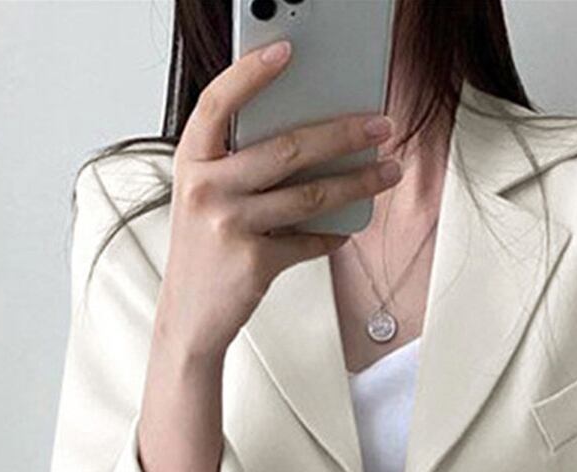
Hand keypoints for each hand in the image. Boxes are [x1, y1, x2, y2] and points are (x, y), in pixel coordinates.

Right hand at [157, 37, 403, 362]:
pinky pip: (309, 241)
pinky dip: (333, 236)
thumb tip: (311, 139)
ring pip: (311, 195)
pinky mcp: (255, 263)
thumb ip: (239, 165)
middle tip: (380, 126)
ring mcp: (230, 226)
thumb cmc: (205, 250)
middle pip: (287, 148)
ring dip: (359, 182)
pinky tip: (346, 229)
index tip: (287, 51)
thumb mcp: (206, 197)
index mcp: (192, 161)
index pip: (218, 102)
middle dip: (343, 134)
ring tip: (387, 172)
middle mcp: (207, 188)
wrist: (188, 316)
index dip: (250, 73)